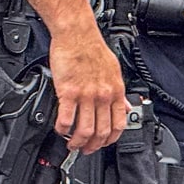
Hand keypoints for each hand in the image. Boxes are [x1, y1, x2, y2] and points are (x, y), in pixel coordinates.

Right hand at [46, 20, 126, 153]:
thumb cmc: (92, 49)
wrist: (77, 34)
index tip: (103, 144)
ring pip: (85, 130)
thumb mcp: (113, 70)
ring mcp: (86, 95)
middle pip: (101, 131)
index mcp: (116, 91)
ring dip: (77, 142)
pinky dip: (62, 129)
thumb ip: (117, 91)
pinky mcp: (68, 92)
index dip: (111, 139)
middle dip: (93, 146)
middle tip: (85, 149)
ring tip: (71, 144)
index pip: (119, 124)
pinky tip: (60, 130)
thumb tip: (123, 105)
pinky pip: (66, 118)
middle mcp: (103, 95)